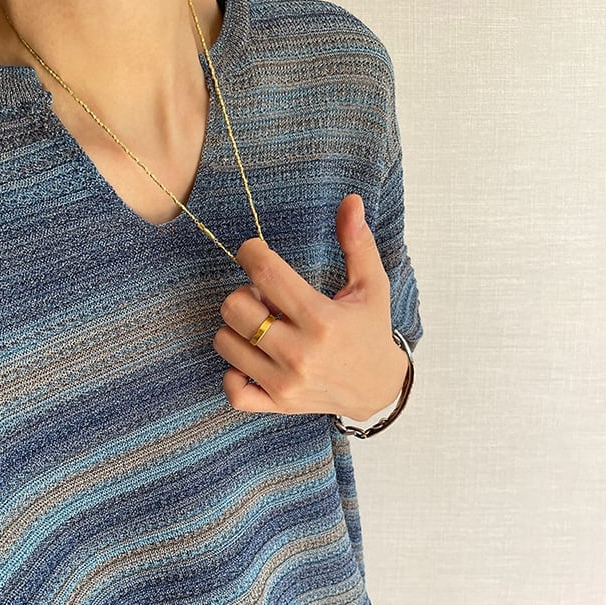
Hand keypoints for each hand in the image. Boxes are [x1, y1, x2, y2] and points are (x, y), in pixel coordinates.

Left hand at [212, 193, 408, 419]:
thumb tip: (351, 200)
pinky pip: (233, 391)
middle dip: (244, 293)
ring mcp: (286, 382)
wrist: (379, 387)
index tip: (255, 252)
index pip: (265, 273)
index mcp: (321, 318)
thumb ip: (357, 242)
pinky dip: (233, 374)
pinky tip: (250, 360)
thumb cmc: (370, 331)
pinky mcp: (278, 404)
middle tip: (266, 298)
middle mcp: (300, 352)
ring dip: (238, 329)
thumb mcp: (371, 285)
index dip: (251, 253)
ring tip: (264, 327)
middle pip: (234, 307)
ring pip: (226, 342)